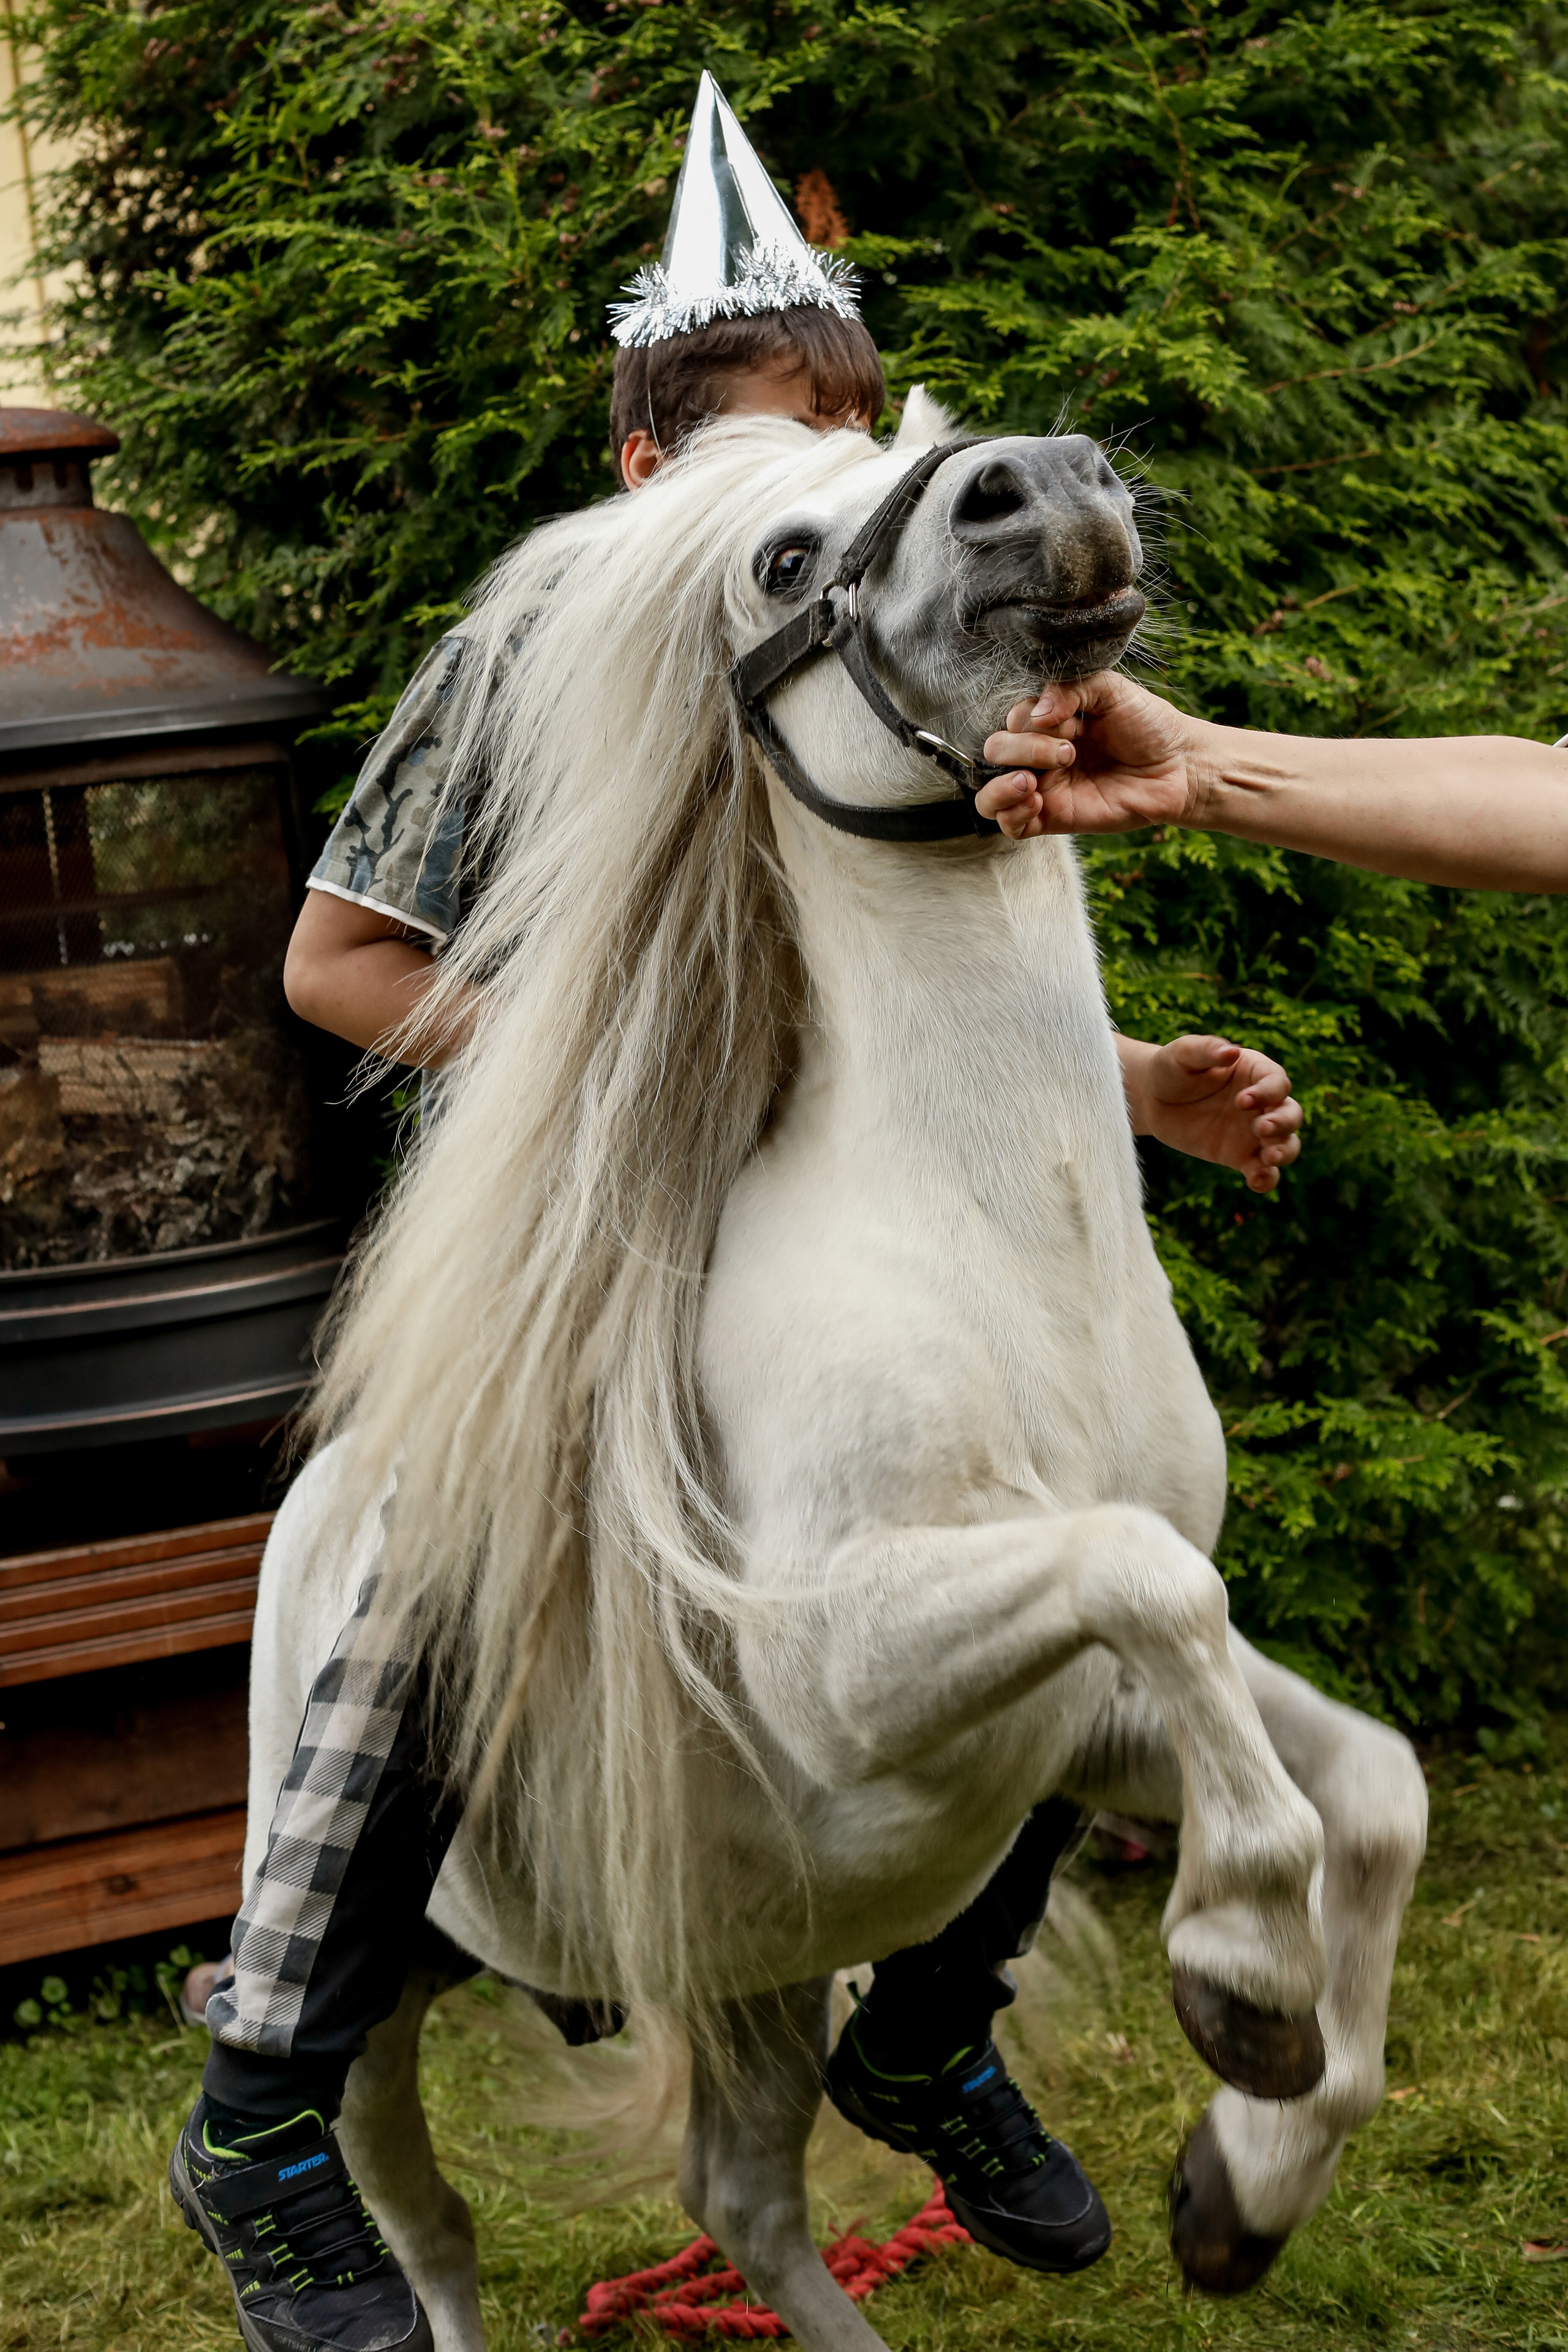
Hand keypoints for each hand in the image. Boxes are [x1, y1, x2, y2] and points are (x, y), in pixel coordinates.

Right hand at [975, 672, 1209, 839]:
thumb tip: (1035, 715)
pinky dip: (1011, 814)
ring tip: (1031, 782)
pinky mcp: (1055, 819)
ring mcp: (1046, 788)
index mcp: (1051, 722)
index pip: (1013, 719)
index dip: (1032, 721)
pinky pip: (1011, 827)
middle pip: (995, 751)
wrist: (1180, 766)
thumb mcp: (1110, 689)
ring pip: (988, 794)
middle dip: (1024, 748)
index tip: (1071, 724)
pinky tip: (1037, 801)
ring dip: (1001, 786)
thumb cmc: (1149, 725)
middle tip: (1070, 753)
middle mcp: (1041, 755)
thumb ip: (1070, 688)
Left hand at [1117, 1033, 1301, 1193]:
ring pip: (1287, 1144)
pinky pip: (1264, 1171)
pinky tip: (1255, 1182)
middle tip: (1261, 1128)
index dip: (1267, 1092)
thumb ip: (1206, 1049)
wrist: (1153, 1099)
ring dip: (1284, 1152)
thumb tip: (1231, 1052)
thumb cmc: (1172, 1068)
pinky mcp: (1240, 1156)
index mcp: (1255, 1072)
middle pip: (1291, 1114)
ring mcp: (1254, 1132)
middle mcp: (1262, 1103)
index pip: (1276, 1082)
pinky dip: (1266, 1179)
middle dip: (1283, 1123)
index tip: (1241, 1101)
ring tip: (1269, 1158)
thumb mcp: (1183, 1053)